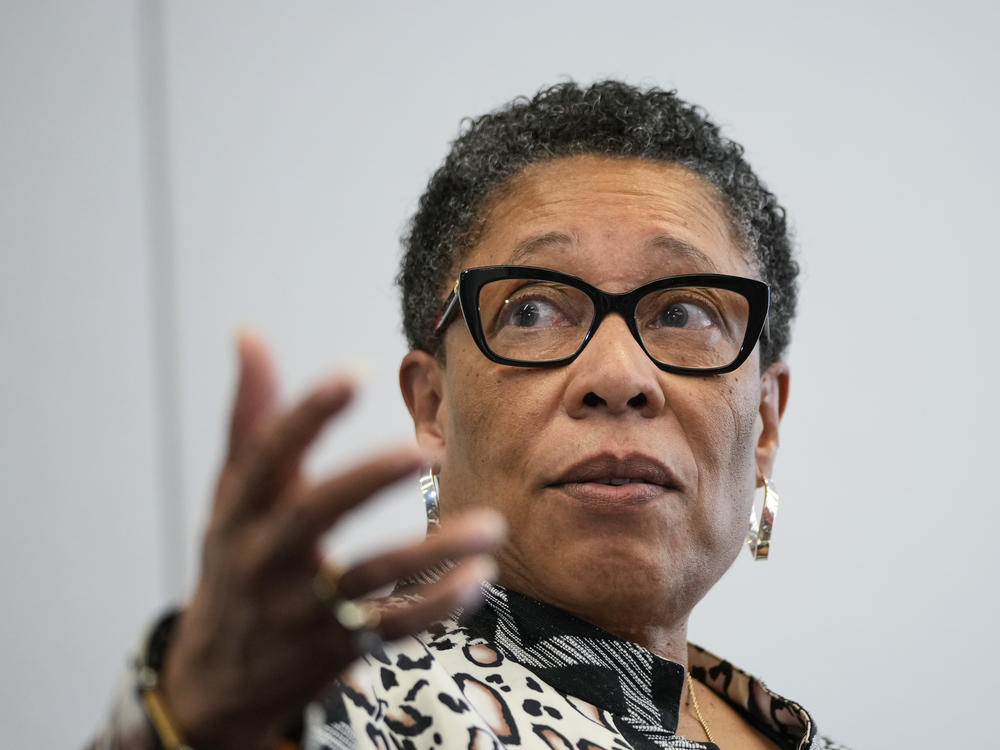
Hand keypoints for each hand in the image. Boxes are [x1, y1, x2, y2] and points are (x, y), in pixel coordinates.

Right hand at [160, 332, 503, 749]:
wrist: (215, 679)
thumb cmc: (235, 563)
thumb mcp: (232, 495)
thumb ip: (250, 417)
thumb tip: (248, 332)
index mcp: (239, 512)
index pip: (266, 456)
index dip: (306, 413)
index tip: (354, 371)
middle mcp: (263, 561)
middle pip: (314, 515)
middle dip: (366, 482)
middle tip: (421, 450)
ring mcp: (299, 612)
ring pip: (368, 580)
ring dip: (431, 553)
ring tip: (493, 526)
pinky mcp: (334, 650)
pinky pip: (391, 628)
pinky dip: (437, 606)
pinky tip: (479, 577)